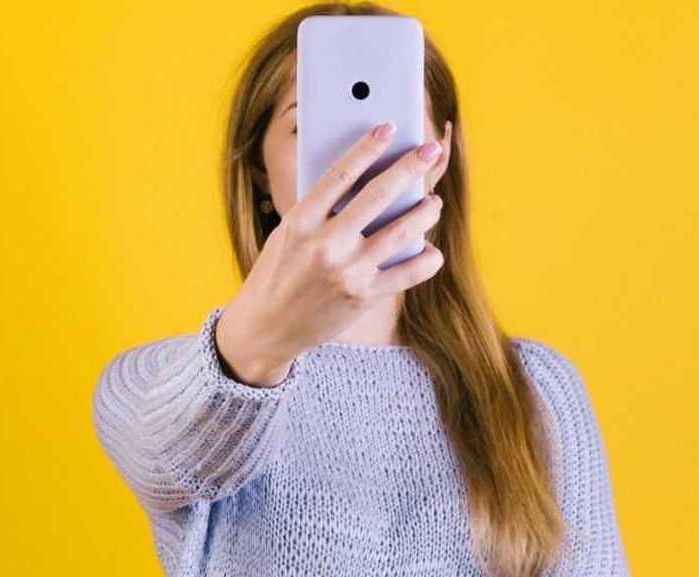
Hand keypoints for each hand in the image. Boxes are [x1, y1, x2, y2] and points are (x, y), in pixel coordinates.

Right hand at [215, 121, 446, 385]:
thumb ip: (322, 209)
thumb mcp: (288, 234)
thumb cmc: (279, 272)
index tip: (390, 127)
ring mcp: (347, 272)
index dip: (368, 147)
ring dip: (425, 210)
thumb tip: (369, 180)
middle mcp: (325, 245)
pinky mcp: (364, 297)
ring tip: (432, 201)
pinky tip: (430, 249)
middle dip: (410, 168)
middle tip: (430, 150)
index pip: (340, 174)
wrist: (266, 327)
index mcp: (300, 221)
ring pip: (402, 231)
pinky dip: (427, 258)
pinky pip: (409, 272)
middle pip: (378, 196)